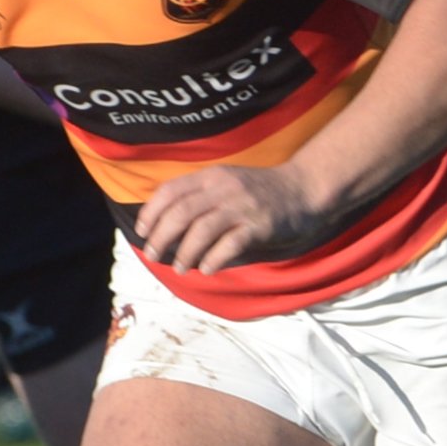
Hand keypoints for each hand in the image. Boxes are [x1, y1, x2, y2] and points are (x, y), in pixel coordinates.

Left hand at [133, 162, 331, 273]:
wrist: (305, 188)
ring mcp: (242, 206)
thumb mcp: (225, 184)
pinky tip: (207, 269)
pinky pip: (230, 244)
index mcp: (210, 177)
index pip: (169, 191)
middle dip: (160, 237)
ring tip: (180, 268)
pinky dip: (214, 259)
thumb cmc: (259, 191)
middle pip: (180, 212)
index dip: (150, 212)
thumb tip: (164, 227)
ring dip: (185, 252)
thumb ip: (199, 199)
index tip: (142, 232)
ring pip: (201, 230)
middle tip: (153, 255)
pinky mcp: (260, 224)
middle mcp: (223, 188)